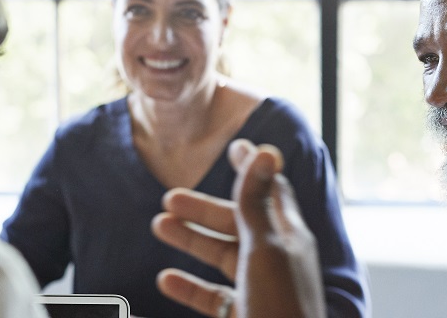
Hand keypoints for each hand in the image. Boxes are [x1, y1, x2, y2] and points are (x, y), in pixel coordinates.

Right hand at [152, 139, 326, 317]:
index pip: (269, 190)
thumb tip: (264, 149)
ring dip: (190, 241)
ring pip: (221, 257)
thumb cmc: (280, 306)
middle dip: (203, 209)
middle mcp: (275, 260)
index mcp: (287, 237)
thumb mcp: (264, 247)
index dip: (251, 168)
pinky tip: (166, 279)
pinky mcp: (244, 316)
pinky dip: (189, 286)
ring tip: (159, 227)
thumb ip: (255, 202)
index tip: (233, 145)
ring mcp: (259, 290)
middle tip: (168, 198)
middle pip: (237, 223)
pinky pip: (213, 298)